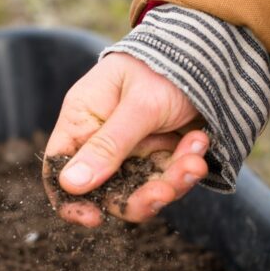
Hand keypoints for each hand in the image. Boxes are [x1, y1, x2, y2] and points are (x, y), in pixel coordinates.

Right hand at [43, 53, 208, 226]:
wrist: (209, 52)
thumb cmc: (163, 66)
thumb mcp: (138, 105)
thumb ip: (108, 145)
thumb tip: (70, 185)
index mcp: (83, 119)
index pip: (60, 168)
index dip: (70, 199)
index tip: (94, 219)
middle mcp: (103, 138)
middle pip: (107, 189)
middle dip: (139, 196)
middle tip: (165, 191)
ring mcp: (134, 148)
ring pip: (143, 188)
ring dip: (172, 181)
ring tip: (195, 162)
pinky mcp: (162, 153)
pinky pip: (169, 177)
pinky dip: (187, 165)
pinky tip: (199, 141)